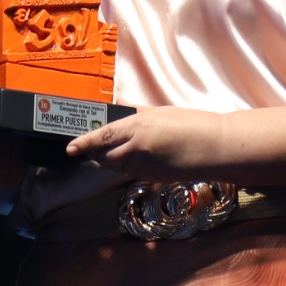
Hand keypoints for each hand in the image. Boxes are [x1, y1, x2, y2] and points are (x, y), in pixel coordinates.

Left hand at [61, 107, 229, 181]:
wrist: (215, 148)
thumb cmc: (192, 124)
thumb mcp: (160, 112)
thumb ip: (135, 111)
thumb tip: (118, 106)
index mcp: (137, 127)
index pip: (102, 137)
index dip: (84, 143)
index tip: (70, 148)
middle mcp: (137, 149)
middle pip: (104, 157)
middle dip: (97, 153)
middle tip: (94, 146)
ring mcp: (145, 167)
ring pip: (117, 167)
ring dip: (112, 160)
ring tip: (118, 148)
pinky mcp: (152, 178)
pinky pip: (132, 173)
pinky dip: (128, 166)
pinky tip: (139, 156)